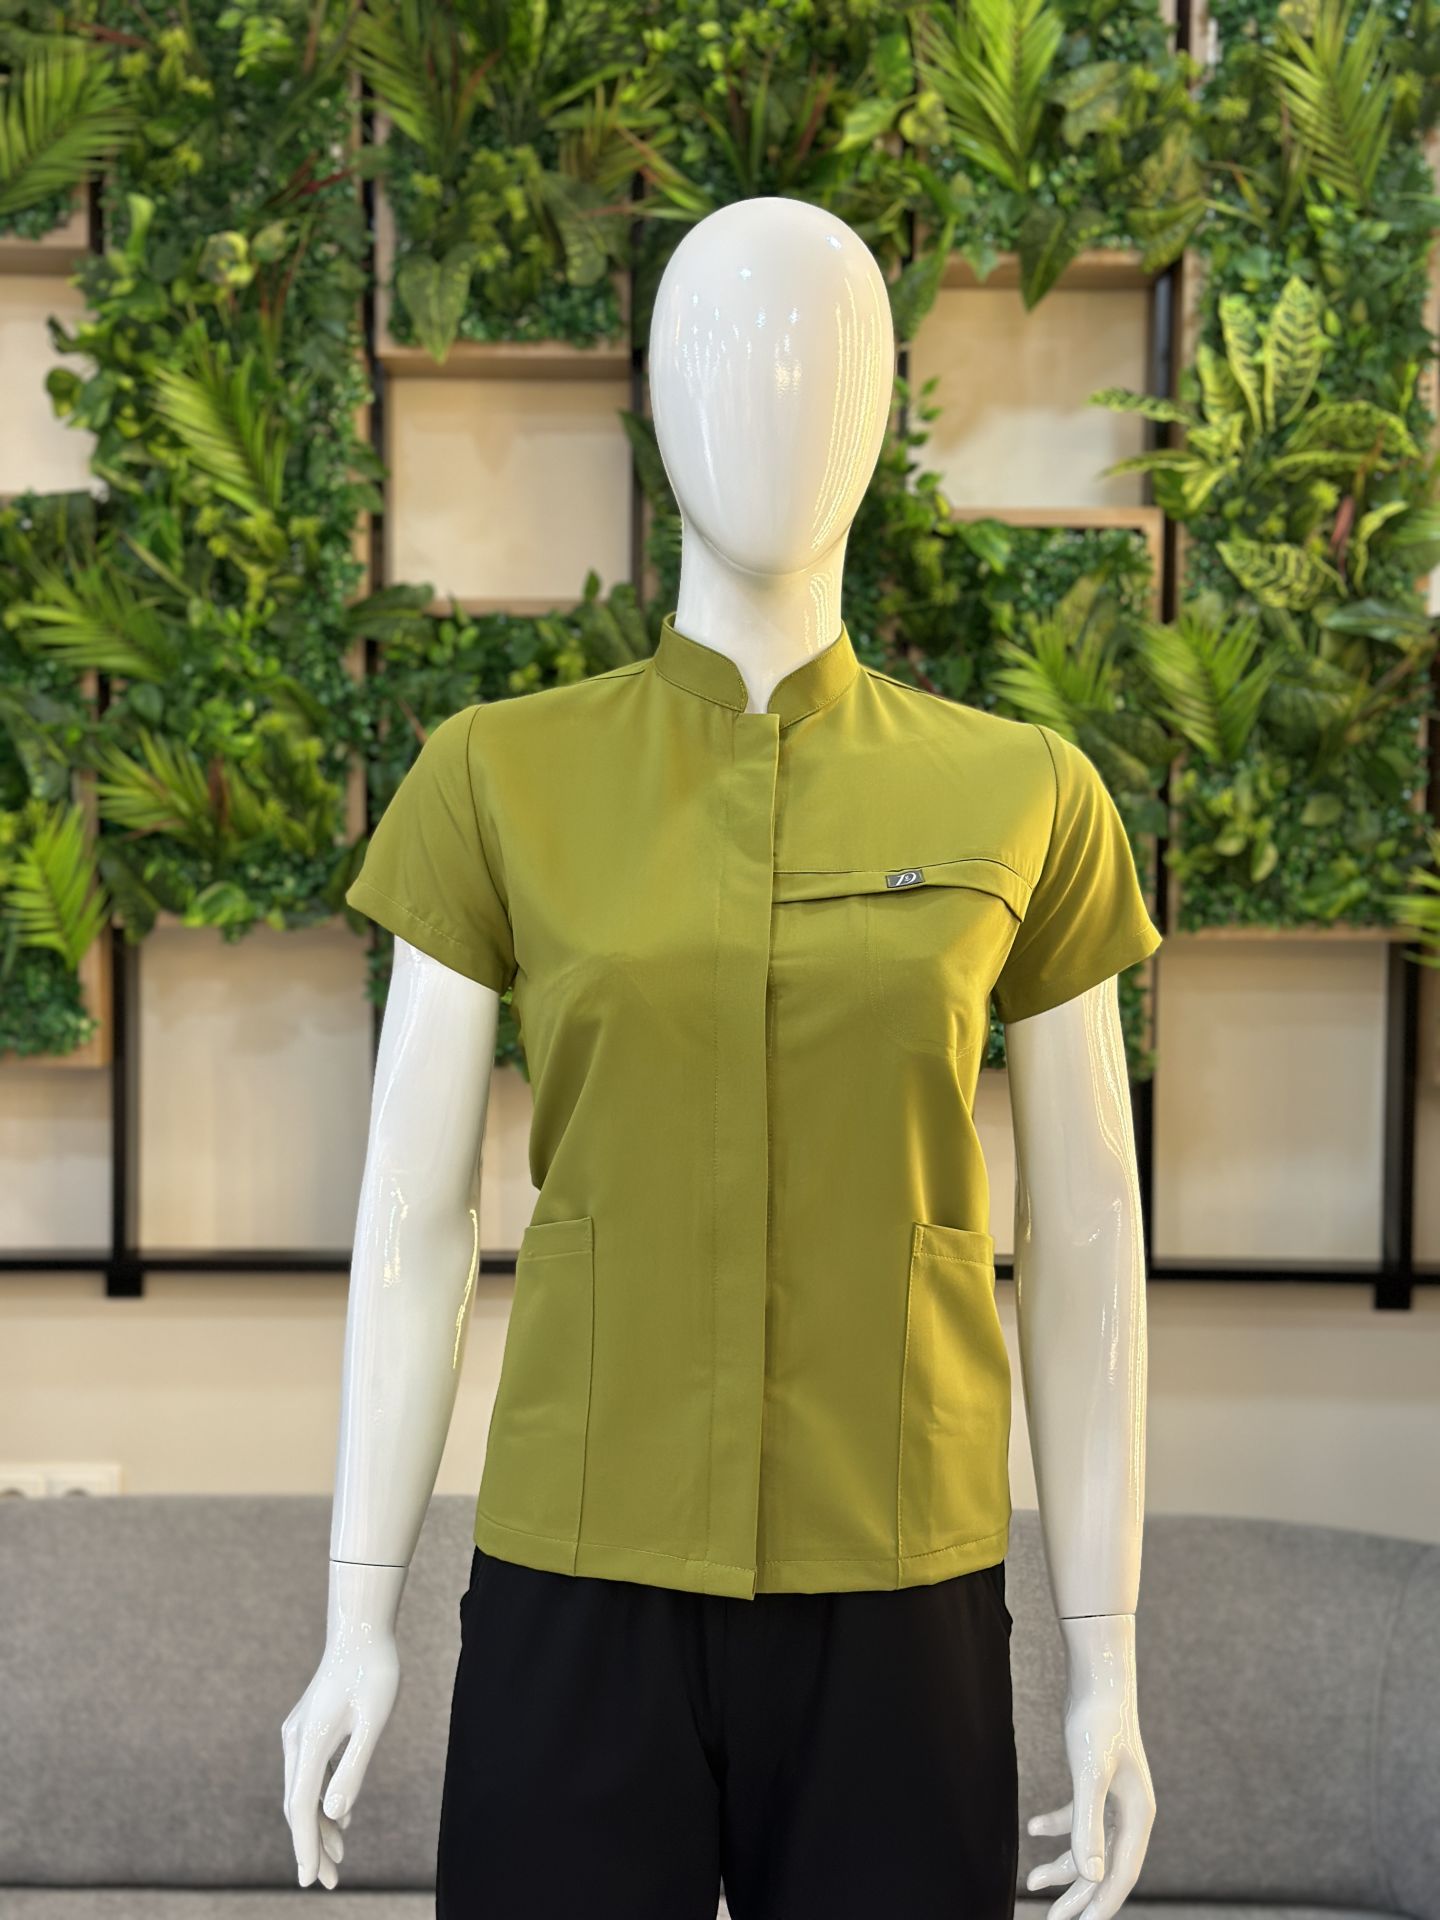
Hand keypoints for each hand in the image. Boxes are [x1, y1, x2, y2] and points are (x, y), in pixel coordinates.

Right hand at [281, 1558, 406, 1888]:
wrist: (361, 1628)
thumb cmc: (374, 1671)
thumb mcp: (374, 1720)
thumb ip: (354, 1766)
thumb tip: (333, 1814)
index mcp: (310, 1741)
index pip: (301, 1808)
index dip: (305, 1847)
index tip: (310, 1881)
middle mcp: (296, 1741)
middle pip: (297, 1806)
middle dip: (310, 1845)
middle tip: (327, 1882)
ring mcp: (299, 1733)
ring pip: (301, 1792)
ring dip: (317, 1826)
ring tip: (337, 1858)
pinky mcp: (308, 1728)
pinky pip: (309, 1775)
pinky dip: (321, 1800)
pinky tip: (339, 1819)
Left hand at [1024, 1612, 1155, 1919]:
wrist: (1098, 1677)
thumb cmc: (1098, 1723)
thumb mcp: (1089, 1776)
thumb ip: (1089, 1827)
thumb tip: (1091, 1875)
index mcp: (1138, 1816)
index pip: (1120, 1874)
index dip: (1100, 1904)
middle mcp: (1131, 1811)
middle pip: (1104, 1865)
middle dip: (1078, 1894)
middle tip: (1053, 1919)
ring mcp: (1115, 1796)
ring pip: (1090, 1844)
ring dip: (1063, 1864)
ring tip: (1032, 1882)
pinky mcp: (1097, 1779)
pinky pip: (1079, 1815)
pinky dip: (1057, 1825)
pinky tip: (1032, 1829)